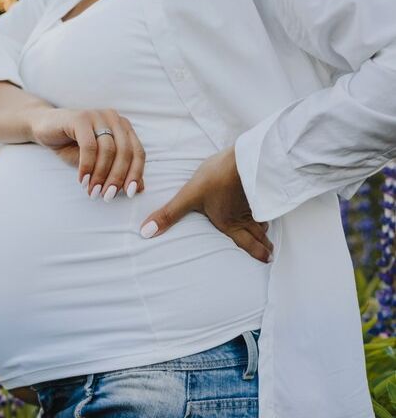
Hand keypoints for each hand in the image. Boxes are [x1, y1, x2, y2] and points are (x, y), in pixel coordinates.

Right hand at [28, 108, 145, 199]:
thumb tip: (140, 188)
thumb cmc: (72, 145)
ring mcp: (97, 116)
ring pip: (108, 150)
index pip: (138, 152)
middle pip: (125, 152)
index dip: (136, 173)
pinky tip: (82, 180)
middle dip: (117, 178)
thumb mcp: (97, 162)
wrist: (44, 128)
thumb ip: (117, 171)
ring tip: (93, 192)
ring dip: (101, 175)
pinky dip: (87, 166)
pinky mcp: (80, 118)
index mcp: (123, 127)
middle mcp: (114, 118)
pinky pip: (89, 146)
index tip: (129, 193)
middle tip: (107, 196)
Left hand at [138, 146, 273, 262]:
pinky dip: (267, 209)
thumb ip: (169, 214)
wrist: (245, 157)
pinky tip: (265, 204)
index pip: (245, 242)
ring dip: (265, 227)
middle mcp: (245, 216)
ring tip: (266, 231)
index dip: (256, 252)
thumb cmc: (217, 178)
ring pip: (263, 218)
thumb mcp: (188, 196)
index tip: (267, 260)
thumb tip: (146, 232)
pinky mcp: (261, 187)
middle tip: (271, 254)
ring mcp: (256, 201)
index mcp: (228, 222)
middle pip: (259, 233)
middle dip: (264, 244)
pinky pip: (266, 203)